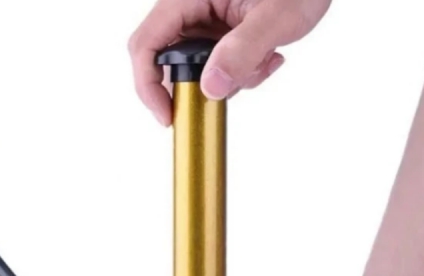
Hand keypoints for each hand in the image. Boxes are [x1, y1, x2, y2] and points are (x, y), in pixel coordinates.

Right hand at [129, 0, 332, 124]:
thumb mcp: (277, 15)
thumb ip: (243, 49)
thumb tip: (211, 87)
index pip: (146, 44)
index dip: (148, 85)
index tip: (167, 116)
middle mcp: (191, 8)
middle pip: (168, 62)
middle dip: (201, 86)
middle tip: (234, 87)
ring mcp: (206, 21)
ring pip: (197, 70)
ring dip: (230, 80)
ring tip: (264, 60)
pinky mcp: (221, 33)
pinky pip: (218, 66)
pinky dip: (242, 72)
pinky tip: (267, 56)